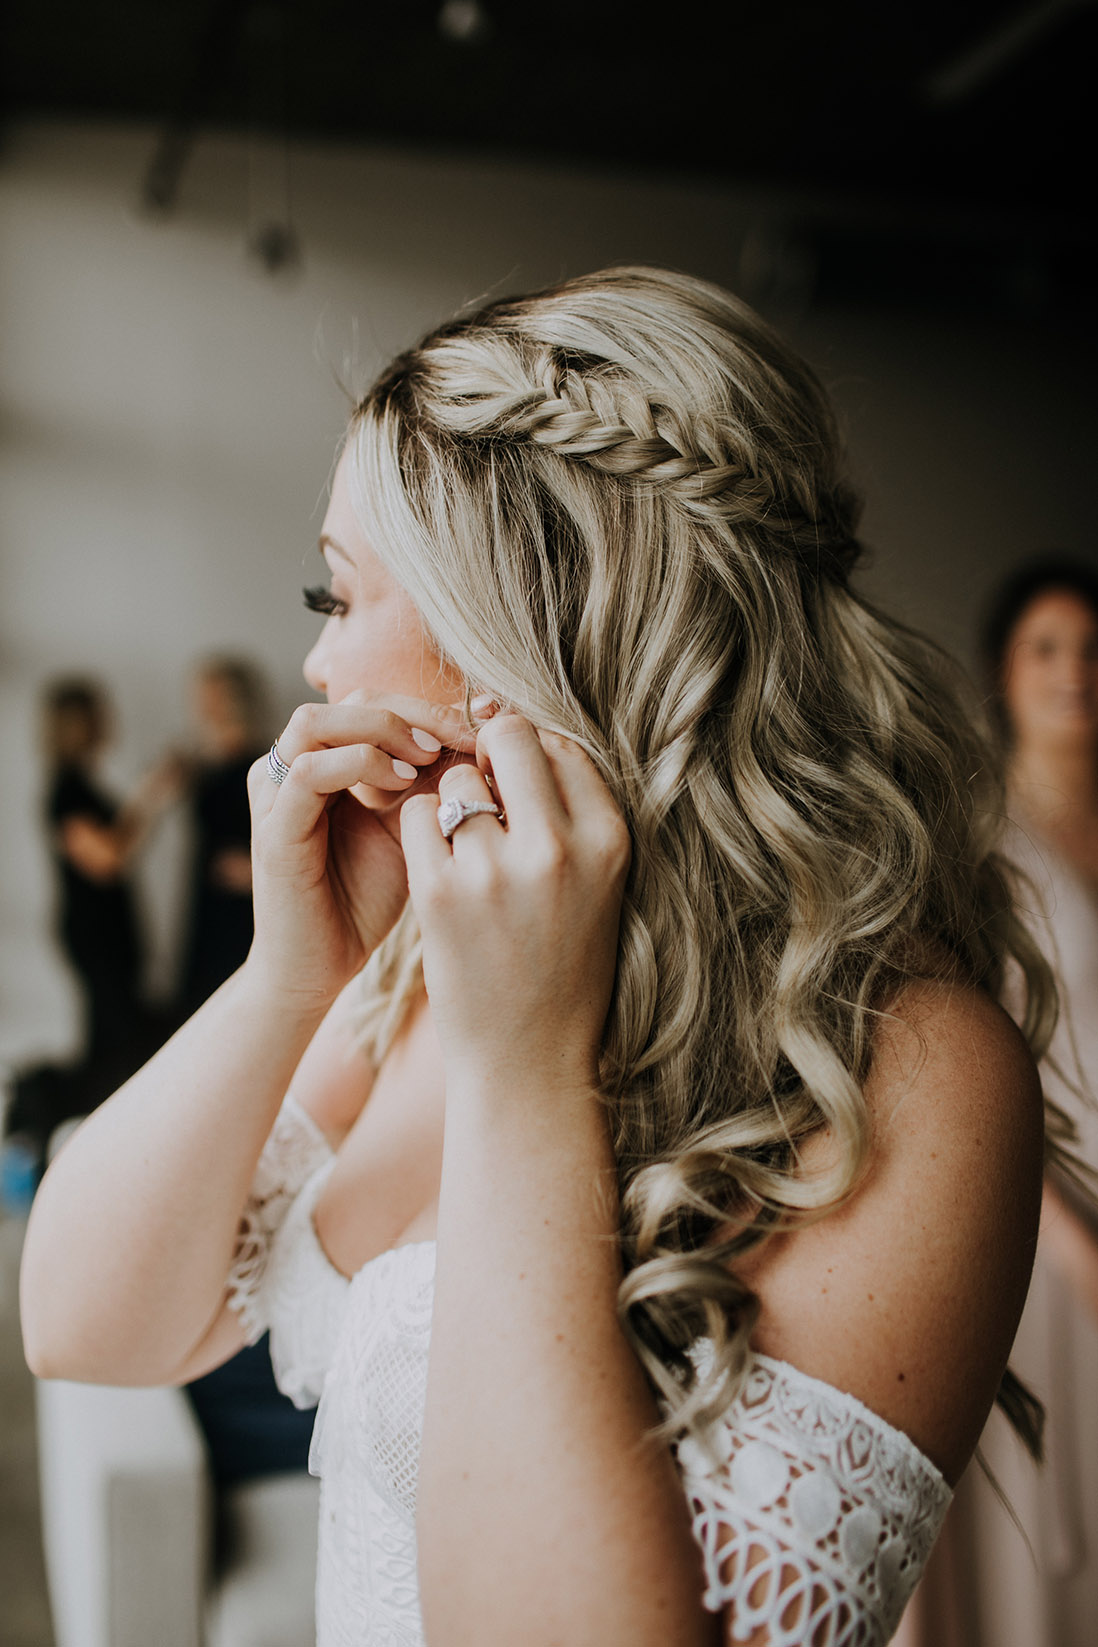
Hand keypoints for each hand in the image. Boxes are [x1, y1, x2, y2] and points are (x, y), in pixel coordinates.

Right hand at [246, 695, 477, 1005]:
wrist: (321, 968)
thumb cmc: (366, 900)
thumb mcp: (413, 828)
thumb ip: (434, 781)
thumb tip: (490, 735)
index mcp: (326, 760)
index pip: (377, 701)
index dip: (433, 706)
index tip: (486, 725)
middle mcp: (292, 767)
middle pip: (351, 698)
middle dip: (415, 712)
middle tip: (463, 739)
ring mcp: (276, 795)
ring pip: (317, 721)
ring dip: (382, 730)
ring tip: (430, 758)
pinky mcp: (274, 830)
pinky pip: (307, 772)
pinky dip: (358, 764)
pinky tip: (402, 786)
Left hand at [400, 715, 631, 1093]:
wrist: (529, 1059)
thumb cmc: (563, 966)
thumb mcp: (599, 884)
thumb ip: (570, 813)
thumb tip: (510, 727)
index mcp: (609, 840)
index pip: (562, 744)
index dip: (530, 756)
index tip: (516, 786)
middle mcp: (559, 849)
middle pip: (509, 737)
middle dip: (488, 756)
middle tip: (483, 797)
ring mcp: (496, 870)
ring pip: (457, 780)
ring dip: (452, 805)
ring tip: (467, 857)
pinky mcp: (440, 894)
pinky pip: (416, 815)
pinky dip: (419, 833)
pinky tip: (437, 871)